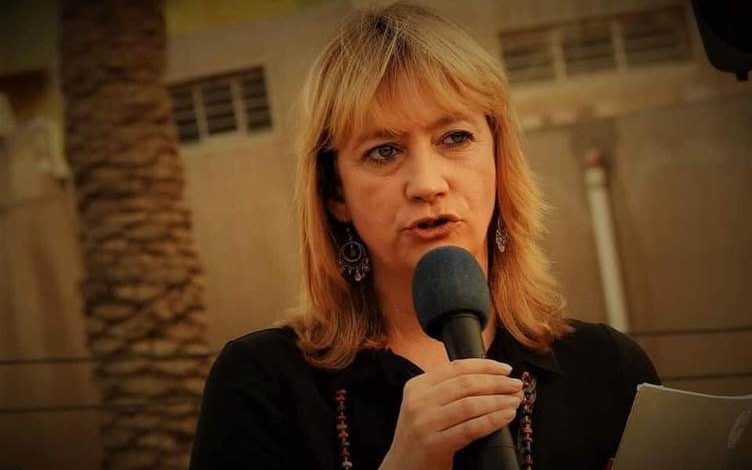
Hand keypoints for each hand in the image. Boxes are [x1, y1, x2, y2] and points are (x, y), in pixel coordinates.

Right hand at [379, 359, 522, 469]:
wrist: (402, 467)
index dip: (484, 366)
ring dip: (498, 401)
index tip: (505, 369)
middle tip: (516, 385)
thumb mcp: (423, 405)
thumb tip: (486, 376)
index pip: (455, 367)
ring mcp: (425, 422)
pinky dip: (493, 420)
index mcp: (416, 386)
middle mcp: (418, 401)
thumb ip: (445, 389)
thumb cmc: (419, 435)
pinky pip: (471, 428)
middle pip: (465, 384)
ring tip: (516, 401)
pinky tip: (507, 416)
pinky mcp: (435, 444)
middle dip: (496, 383)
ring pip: (470, 404)